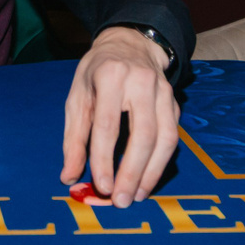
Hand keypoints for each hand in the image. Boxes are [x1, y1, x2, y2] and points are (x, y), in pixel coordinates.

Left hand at [61, 26, 178, 205]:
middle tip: (121, 200)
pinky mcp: (175, 102)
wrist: (130, 44)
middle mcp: (141, 82)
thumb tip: (69, 176)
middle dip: (132, 172)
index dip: (104, 159)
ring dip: (152, 172)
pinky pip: (173, 137)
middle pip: (143, 134)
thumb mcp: (77, 97)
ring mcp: (163, 91)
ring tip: (137, 196)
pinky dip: (161, 163)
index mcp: (110, 75)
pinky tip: (148, 179)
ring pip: (165, 138)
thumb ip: (74, 138)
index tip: (102, 186)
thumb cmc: (98, 73)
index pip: (108, 124)